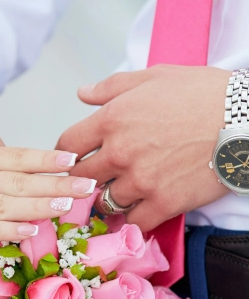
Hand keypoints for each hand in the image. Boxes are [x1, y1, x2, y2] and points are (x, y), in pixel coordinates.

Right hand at [0, 146, 96, 245]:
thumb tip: (9, 179)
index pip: (12, 154)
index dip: (43, 159)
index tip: (75, 161)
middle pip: (12, 175)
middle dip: (51, 181)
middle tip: (89, 185)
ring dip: (33, 202)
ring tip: (65, 207)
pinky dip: (0, 227)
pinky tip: (26, 229)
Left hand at [56, 65, 230, 230]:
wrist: (245, 118)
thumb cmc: (203, 92)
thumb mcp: (154, 76)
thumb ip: (112, 87)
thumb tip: (82, 93)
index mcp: (111, 119)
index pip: (67, 146)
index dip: (68, 154)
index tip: (77, 157)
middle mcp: (119, 153)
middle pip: (81, 178)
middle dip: (86, 178)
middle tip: (98, 177)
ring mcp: (141, 180)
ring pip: (105, 202)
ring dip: (110, 198)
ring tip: (122, 192)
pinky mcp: (165, 202)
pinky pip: (134, 222)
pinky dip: (135, 218)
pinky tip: (142, 208)